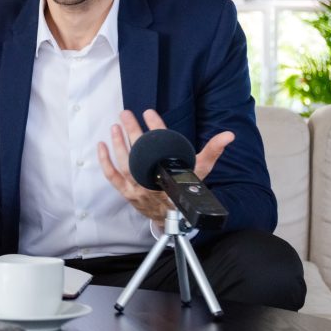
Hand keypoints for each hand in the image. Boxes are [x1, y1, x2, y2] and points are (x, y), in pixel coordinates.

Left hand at [96, 109, 233, 223]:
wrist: (174, 218)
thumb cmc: (184, 189)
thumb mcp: (200, 171)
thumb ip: (212, 151)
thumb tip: (228, 135)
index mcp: (172, 174)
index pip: (164, 148)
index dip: (157, 128)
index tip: (149, 112)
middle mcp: (154, 182)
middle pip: (141, 154)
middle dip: (133, 132)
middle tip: (126, 114)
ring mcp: (139, 189)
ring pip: (126, 164)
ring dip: (119, 144)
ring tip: (116, 125)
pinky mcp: (127, 193)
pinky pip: (113, 177)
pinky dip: (105, 162)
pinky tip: (101, 146)